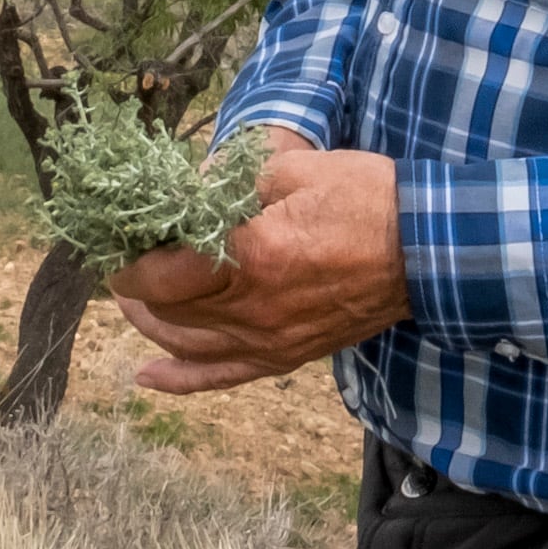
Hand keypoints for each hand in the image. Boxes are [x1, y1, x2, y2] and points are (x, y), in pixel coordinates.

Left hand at [109, 132, 406, 393]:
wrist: (428, 249)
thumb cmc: (365, 198)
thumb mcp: (291, 169)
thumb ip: (227, 180)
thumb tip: (179, 191)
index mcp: (250, 257)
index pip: (159, 273)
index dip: (128, 258)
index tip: (119, 235)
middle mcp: (252, 309)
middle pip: (166, 308)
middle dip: (134, 285)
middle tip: (126, 256)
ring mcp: (270, 340)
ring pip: (185, 343)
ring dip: (149, 323)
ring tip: (131, 300)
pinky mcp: (287, 356)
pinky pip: (222, 376)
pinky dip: (180, 379)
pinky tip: (147, 377)